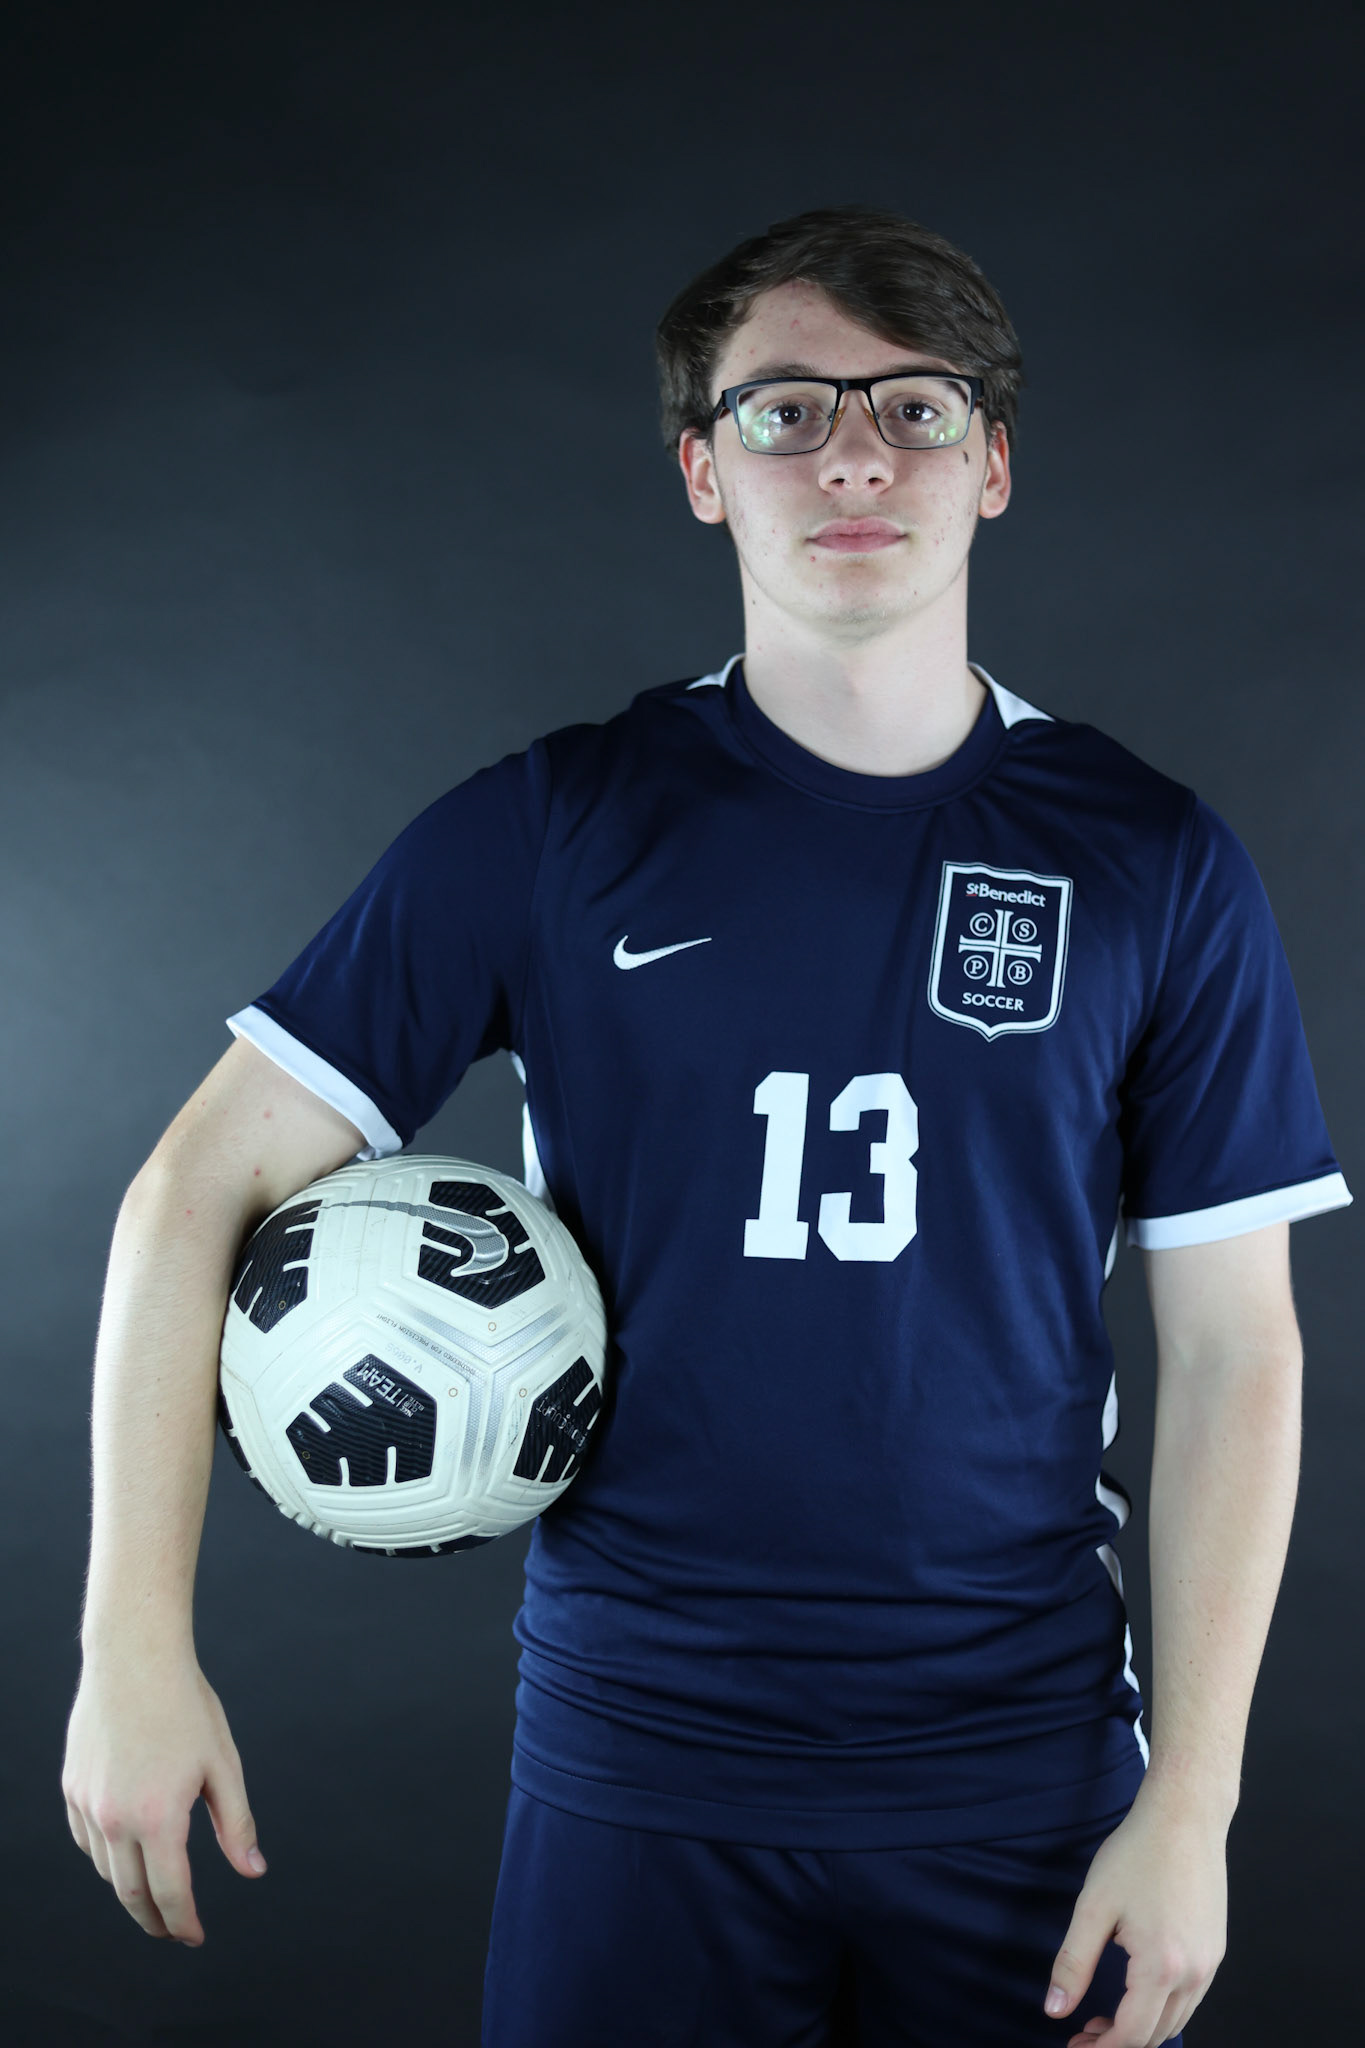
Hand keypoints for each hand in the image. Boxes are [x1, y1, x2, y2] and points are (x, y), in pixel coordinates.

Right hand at [62, 1650, 267, 1945]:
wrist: (134, 1656)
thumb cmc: (187, 1706)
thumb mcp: (222, 1764)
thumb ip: (237, 1823)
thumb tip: (253, 1871)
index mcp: (157, 1818)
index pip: (170, 1893)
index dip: (184, 1923)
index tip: (195, 1937)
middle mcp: (114, 1819)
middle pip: (131, 1893)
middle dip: (154, 1920)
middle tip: (174, 1931)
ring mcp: (87, 1804)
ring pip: (105, 1870)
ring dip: (129, 1891)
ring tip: (154, 1894)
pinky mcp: (72, 1787)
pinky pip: (86, 1841)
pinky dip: (106, 1858)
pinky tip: (125, 1855)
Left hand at [1043, 1783, 1228, 2045]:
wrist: (1185, 1816)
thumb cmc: (1138, 1853)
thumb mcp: (1094, 1906)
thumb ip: (1073, 1962)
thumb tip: (1054, 2009)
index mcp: (1162, 1967)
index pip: (1132, 2035)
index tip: (1074, 2046)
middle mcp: (1195, 1974)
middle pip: (1157, 2035)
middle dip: (1119, 2044)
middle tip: (1083, 2034)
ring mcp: (1211, 1963)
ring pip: (1176, 2020)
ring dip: (1141, 2029)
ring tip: (1103, 2019)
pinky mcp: (1216, 1950)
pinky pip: (1190, 1998)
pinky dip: (1161, 2008)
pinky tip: (1134, 1992)